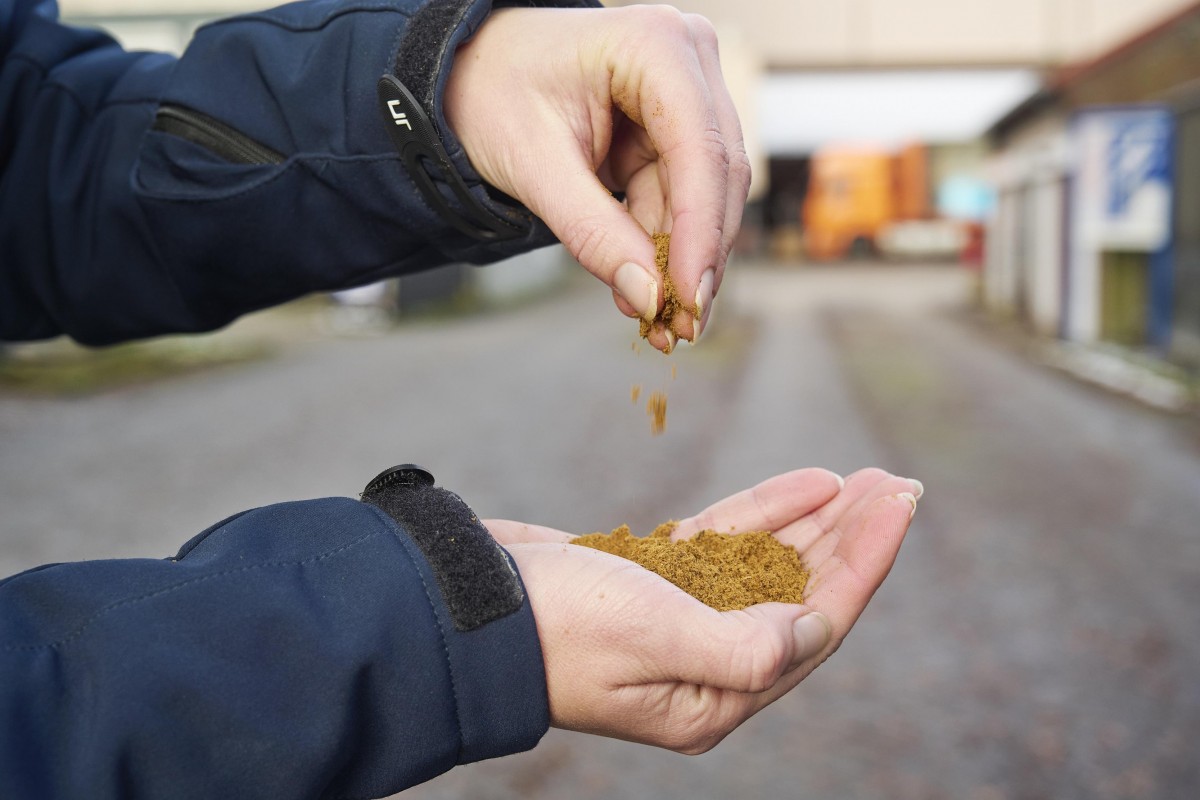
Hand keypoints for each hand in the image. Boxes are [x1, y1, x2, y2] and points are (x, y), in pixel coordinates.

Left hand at [445, 5, 748, 351]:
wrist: (468, 70)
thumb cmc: (491, 93)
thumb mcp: (534, 166)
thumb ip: (593, 232)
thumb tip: (649, 296)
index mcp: (655, 46)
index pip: (700, 150)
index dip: (701, 233)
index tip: (691, 299)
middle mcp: (687, 59)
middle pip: (718, 174)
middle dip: (698, 255)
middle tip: (681, 325)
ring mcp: (688, 91)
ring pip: (707, 193)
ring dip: (683, 260)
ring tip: (660, 322)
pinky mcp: (675, 128)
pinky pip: (683, 198)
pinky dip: (664, 247)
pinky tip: (646, 291)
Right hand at [486, 468, 919, 752]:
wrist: (465, 602)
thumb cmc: (553, 626)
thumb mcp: (655, 638)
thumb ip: (746, 644)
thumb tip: (816, 629)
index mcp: (713, 697)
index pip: (814, 624)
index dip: (863, 562)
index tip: (898, 507)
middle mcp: (705, 665)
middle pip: (802, 594)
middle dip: (850, 539)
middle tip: (895, 484)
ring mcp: (679, 622)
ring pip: (769, 566)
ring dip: (815, 522)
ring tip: (862, 478)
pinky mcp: (654, 582)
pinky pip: (726, 545)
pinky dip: (763, 513)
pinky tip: (802, 483)